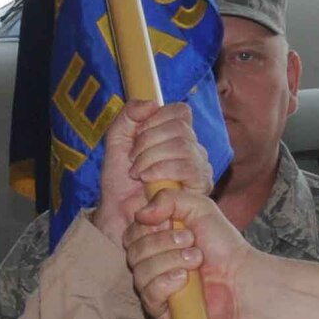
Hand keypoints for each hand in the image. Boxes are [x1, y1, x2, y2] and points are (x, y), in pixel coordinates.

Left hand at [91, 102, 213, 245]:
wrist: (119, 214)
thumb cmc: (120, 181)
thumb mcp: (116, 141)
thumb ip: (128, 116)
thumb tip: (152, 103)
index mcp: (177, 135)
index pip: (180, 112)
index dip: (155, 120)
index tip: (136, 137)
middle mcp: (193, 149)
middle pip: (180, 127)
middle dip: (147, 142)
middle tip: (133, 161)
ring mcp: (200, 167)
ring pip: (183, 145)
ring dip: (151, 158)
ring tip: (138, 174)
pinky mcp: (201, 186)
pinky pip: (188, 166)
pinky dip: (162, 169)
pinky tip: (148, 181)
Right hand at [125, 186, 255, 318]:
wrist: (241, 276)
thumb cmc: (222, 244)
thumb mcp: (199, 207)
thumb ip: (169, 198)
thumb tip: (141, 213)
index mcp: (156, 241)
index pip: (132, 233)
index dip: (148, 226)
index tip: (172, 223)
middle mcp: (151, 264)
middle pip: (133, 251)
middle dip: (164, 243)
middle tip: (191, 242)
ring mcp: (155, 287)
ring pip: (140, 272)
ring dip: (170, 261)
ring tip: (196, 260)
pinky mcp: (161, 309)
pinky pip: (148, 295)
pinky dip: (166, 283)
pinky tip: (185, 280)